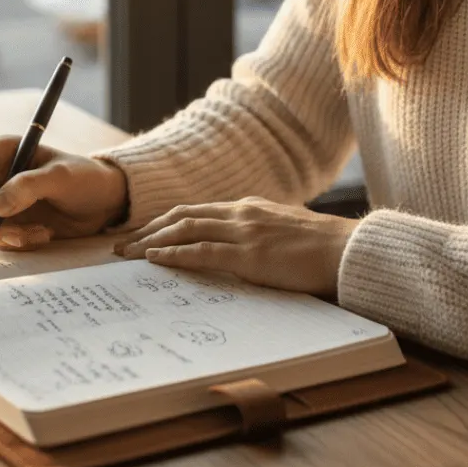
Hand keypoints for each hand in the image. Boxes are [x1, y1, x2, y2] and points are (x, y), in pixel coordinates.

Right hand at [0, 138, 127, 250]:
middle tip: (19, 232)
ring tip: (41, 232)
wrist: (102, 203)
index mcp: (3, 153)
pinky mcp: (9, 222)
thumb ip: (29, 187)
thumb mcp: (61, 177)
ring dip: (7, 234)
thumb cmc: (84, 179)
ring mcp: (0, 200)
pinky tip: (43, 235)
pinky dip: (18, 242)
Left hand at [112, 196, 358, 299]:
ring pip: (184, 229)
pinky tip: (155, 260)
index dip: (165, 221)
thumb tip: (241, 249)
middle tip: (121, 243)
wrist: (346, 250)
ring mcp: (243, 231)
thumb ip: (259, 233)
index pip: (196, 210)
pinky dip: (174, 254)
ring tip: (128, 254)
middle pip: (182, 215)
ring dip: (151, 241)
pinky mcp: (249, 254)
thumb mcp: (284, 230)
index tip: (143, 233)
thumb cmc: (321, 247)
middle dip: (148, 229)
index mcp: (248, 207)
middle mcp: (240, 213)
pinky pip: (202, 252)